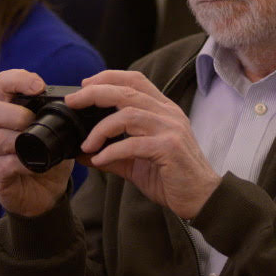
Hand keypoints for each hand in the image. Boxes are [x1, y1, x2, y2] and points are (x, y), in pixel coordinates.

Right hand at [0, 69, 77, 217]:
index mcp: (8, 110)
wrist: (45, 195)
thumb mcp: (59, 132)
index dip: (17, 79)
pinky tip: (35, 166)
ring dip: (19, 140)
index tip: (38, 86)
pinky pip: (3, 165)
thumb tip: (83, 99)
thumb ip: (62, 115)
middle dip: (15, 113)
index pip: (3, 84)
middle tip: (32, 121)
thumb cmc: (48, 157)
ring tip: (36, 146)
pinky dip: (21, 164)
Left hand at [68, 70, 220, 219]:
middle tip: (73, 101)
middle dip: (95, 93)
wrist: (202, 199)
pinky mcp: (169, 149)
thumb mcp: (136, 162)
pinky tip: (99, 159)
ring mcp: (171, 129)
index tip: (84, 85)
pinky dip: (112, 151)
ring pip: (128, 114)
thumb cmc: (171, 178)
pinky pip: (134, 144)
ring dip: (101, 128)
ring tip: (87, 144)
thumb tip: (81, 152)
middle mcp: (168, 114)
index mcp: (163, 110)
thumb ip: (112, 154)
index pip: (135, 80)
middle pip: (127, 91)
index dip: (108, 77)